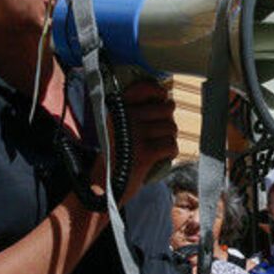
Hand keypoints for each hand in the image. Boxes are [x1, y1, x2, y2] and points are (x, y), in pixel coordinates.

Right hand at [121, 78, 177, 202]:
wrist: (103, 185)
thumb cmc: (114, 155)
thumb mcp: (117, 126)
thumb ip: (135, 112)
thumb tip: (166, 101)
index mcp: (117, 108)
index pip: (144, 88)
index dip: (159, 92)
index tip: (162, 99)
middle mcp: (126, 117)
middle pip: (166, 109)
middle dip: (167, 121)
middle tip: (159, 132)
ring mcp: (135, 134)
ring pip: (171, 127)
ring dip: (169, 138)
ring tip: (158, 146)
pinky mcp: (145, 153)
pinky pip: (171, 145)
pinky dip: (170, 152)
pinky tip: (160, 157)